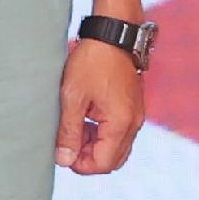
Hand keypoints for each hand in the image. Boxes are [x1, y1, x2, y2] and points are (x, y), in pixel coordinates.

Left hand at [57, 37, 145, 174]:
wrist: (112, 34)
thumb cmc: (92, 61)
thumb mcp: (73, 97)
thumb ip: (69, 131)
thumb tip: (64, 160)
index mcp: (121, 123)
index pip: (103, 164)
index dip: (80, 165)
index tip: (62, 152)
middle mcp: (134, 123)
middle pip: (112, 160)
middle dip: (88, 157)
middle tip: (67, 142)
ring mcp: (136, 115)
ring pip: (116, 147)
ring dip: (94, 146)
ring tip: (73, 127)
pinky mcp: (132, 108)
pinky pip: (119, 132)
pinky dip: (102, 134)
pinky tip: (84, 118)